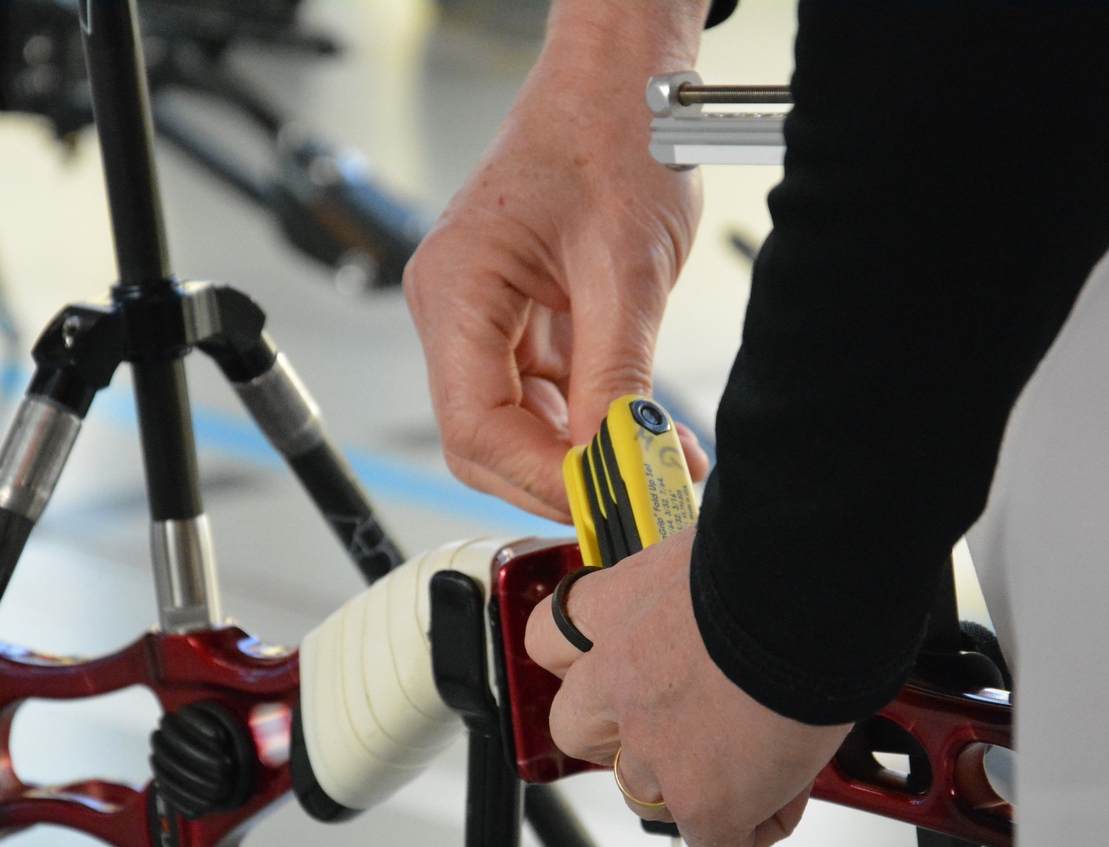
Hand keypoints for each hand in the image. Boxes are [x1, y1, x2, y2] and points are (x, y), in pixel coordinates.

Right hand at [403, 0, 712, 520]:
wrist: (621, 83)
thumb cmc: (611, 138)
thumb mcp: (625, 270)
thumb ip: (616, 377)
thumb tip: (623, 463)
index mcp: (456, 289)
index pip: (475, 426)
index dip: (541, 479)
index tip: (609, 503)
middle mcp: (452, 308)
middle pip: (483, 440)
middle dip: (559, 478)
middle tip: (636, 499)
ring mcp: (481, 316)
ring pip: (515, 426)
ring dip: (581, 455)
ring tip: (656, 465)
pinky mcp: (516, 320)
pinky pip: (541, 395)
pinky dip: (589, 422)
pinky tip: (641, 431)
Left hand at [525, 529, 852, 846]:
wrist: (812, 590)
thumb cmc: (778, 555)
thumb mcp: (712, 553)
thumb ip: (697, 589)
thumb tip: (733, 591)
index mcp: (616, 607)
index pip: (553, 643)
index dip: (586, 660)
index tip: (620, 662)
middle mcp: (619, 681)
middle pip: (579, 730)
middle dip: (620, 735)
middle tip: (682, 723)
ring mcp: (654, 748)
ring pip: (645, 794)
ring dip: (691, 783)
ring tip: (753, 760)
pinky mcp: (704, 800)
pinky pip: (719, 842)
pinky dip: (755, 826)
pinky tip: (787, 792)